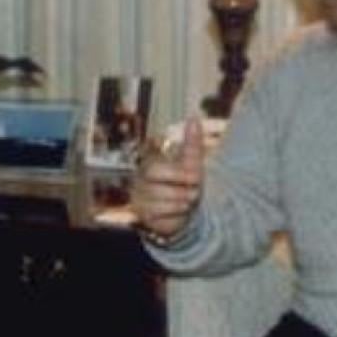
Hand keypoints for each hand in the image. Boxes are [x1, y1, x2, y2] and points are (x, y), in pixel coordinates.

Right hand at [131, 116, 205, 240]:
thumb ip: (192, 142)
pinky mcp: (143, 217)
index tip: (197, 177)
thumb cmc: (186, 182)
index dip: (178, 174)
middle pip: (155, 187)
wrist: (186, 209)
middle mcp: (140, 182)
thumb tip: (193, 118)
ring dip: (181, 202)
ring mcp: (139, 200)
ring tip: (189, 201)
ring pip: (160, 202)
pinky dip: (175, 215)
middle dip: (180, 189)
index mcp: (149, 165)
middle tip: (195, 192)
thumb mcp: (192, 162)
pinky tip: (180, 211)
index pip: (155, 168)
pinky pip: (159, 217)